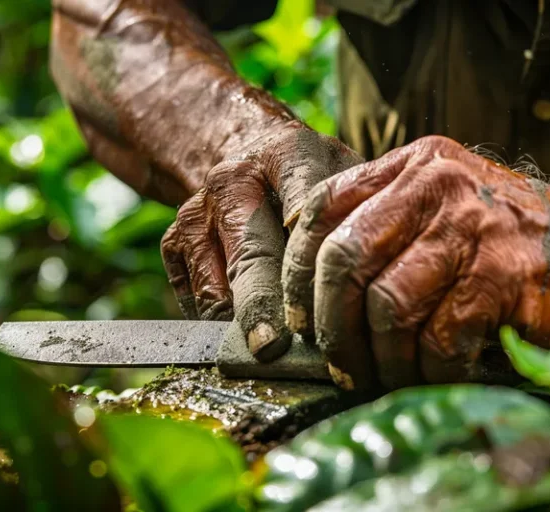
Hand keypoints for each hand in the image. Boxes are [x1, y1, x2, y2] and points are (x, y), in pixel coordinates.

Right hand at [161, 122, 361, 360]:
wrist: (243, 158)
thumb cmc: (309, 178)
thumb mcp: (342, 174)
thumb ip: (358, 213)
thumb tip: (376, 285)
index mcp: (287, 154)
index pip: (305, 204)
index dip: (312, 256)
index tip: (320, 296)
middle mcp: (233, 179)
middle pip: (252, 257)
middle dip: (264, 308)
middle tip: (273, 349)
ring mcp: (197, 212)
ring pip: (217, 288)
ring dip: (244, 328)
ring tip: (275, 355)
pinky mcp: (173, 242)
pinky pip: (195, 300)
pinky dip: (222, 326)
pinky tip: (249, 330)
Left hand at [282, 135, 549, 389]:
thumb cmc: (511, 233)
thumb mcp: (443, 200)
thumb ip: (384, 218)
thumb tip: (313, 271)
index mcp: (411, 167)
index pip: (323, 209)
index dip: (295, 269)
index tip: (297, 314)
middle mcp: (436, 189)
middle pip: (343, 260)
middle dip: (330, 324)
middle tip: (338, 360)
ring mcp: (471, 230)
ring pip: (386, 306)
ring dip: (379, 356)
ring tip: (383, 375)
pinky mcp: (503, 278)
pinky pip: (438, 339)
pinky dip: (428, 370)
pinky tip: (434, 374)